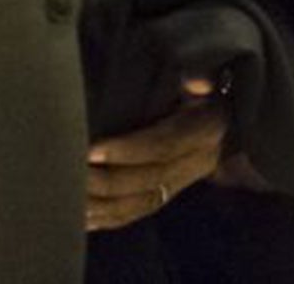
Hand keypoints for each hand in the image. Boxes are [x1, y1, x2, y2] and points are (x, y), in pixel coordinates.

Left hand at [85, 75, 229, 231]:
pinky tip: (81, 216)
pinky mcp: (168, 195)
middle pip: (149, 179)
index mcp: (205, 131)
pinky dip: (107, 218)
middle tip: (71, 174)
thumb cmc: (202, 92)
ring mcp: (182, 182)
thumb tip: (198, 82)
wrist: (223, 120)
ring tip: (70, 196)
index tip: (91, 150)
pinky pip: (137, 214)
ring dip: (103, 204)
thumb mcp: (203, 79)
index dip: (128, 151)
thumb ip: (197, 75)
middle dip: (106, 180)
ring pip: (140, 203)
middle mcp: (196, 162)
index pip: (164, 146)